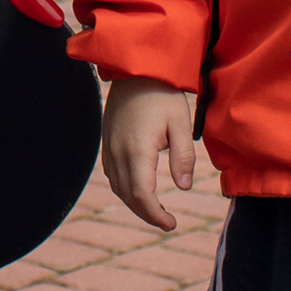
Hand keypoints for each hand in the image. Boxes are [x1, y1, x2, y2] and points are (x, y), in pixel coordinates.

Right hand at [102, 77, 198, 230]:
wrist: (135, 67)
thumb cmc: (163, 93)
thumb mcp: (182, 123)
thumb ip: (183, 157)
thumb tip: (183, 188)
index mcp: (138, 150)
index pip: (142, 196)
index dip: (155, 215)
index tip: (172, 223)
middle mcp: (118, 151)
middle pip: (128, 196)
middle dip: (147, 214)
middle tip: (167, 222)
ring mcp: (109, 146)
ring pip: (117, 187)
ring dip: (134, 203)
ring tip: (155, 209)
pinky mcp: (107, 140)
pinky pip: (111, 174)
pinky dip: (124, 188)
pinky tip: (139, 187)